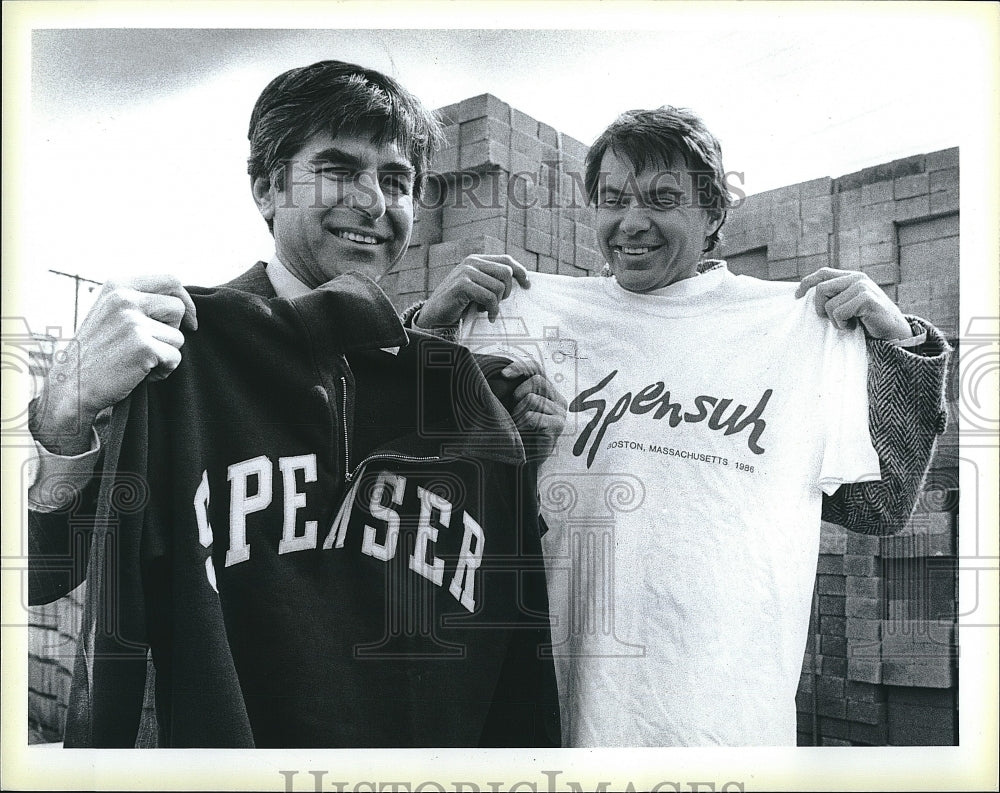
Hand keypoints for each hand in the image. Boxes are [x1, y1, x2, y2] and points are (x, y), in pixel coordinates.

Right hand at [33, 275, 196, 453]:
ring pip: (178, 336)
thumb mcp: (110, 313)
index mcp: (117, 286)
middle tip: (152, 346)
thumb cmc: (96, 353)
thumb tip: (181, 301)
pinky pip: (175, 358)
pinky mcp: (143, 346)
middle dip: (174, 330)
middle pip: (178, 307)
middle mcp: (124, 299)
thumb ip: (137, 301)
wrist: (71, 386)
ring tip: (139, 361)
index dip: (185, 300)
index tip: (189, 320)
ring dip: (166, 353)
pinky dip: (164, 370)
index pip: (170, 280)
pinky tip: (140, 373)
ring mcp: (133, 322)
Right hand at [416, 255, 529, 327]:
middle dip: (507, 292)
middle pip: (506, 272)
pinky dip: (492, 309)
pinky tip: (487, 316)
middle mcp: (472, 262)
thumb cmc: (459, 304)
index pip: (506, 260)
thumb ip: (492, 282)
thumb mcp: (477, 288)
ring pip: (499, 286)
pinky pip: (489, 296)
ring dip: (497, 303)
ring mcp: (466, 272)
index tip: (527, 285)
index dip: (520, 272)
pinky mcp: (462, 285)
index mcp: (477, 260)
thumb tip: (519, 284)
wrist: (434, 314)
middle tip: (498, 304)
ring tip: (488, 311)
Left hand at [501, 358, 567, 458]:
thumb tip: (501, 374)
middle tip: (513, 411)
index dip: (521, 367)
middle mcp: (558, 399)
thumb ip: (513, 390)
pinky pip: (533, 416)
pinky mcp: (558, 425)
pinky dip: (522, 423)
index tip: (504, 375)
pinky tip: (522, 432)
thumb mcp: (514, 406)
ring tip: (517, 425)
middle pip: (537, 380)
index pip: (537, 368)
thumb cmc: (518, 432)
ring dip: (518, 412)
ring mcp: (560, 412)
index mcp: (548, 391)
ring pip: (533, 398)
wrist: (524, 461)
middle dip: (518, 394)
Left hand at [796, 268, 911, 339]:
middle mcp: (857, 278)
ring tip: (849, 323)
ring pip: (829, 305)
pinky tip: (856, 325)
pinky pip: (839, 313)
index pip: (822, 273)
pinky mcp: (866, 299)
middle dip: (820, 308)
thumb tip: (805, 296)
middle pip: (820, 289)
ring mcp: (862, 287)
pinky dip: (843, 324)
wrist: (894, 333)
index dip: (806, 283)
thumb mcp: (849, 305)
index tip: (796, 296)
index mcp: (851, 277)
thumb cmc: (868, 321)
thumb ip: (835, 296)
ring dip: (835, 320)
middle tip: (834, 319)